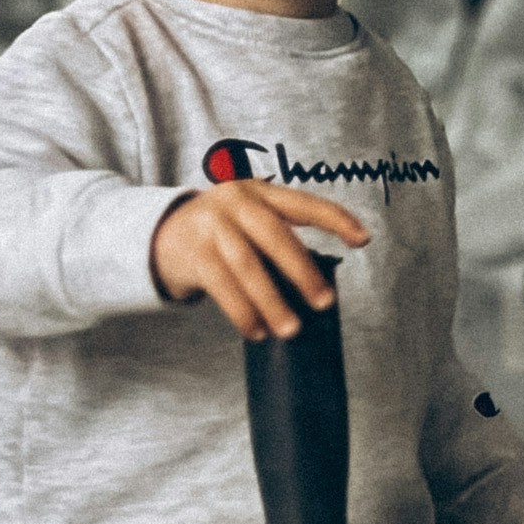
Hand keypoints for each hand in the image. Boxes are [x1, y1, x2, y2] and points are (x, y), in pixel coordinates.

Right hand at [152, 183, 371, 340]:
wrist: (160, 235)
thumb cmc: (221, 235)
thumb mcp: (248, 223)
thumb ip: (277, 241)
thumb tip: (317, 286)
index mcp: (259, 193)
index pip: (303, 203)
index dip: (335, 219)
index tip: (363, 240)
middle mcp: (235, 202)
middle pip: (275, 235)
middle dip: (303, 271)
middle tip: (324, 302)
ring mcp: (211, 226)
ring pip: (248, 266)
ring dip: (272, 302)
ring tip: (290, 330)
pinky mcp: (195, 254)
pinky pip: (223, 287)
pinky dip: (243, 313)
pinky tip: (256, 331)